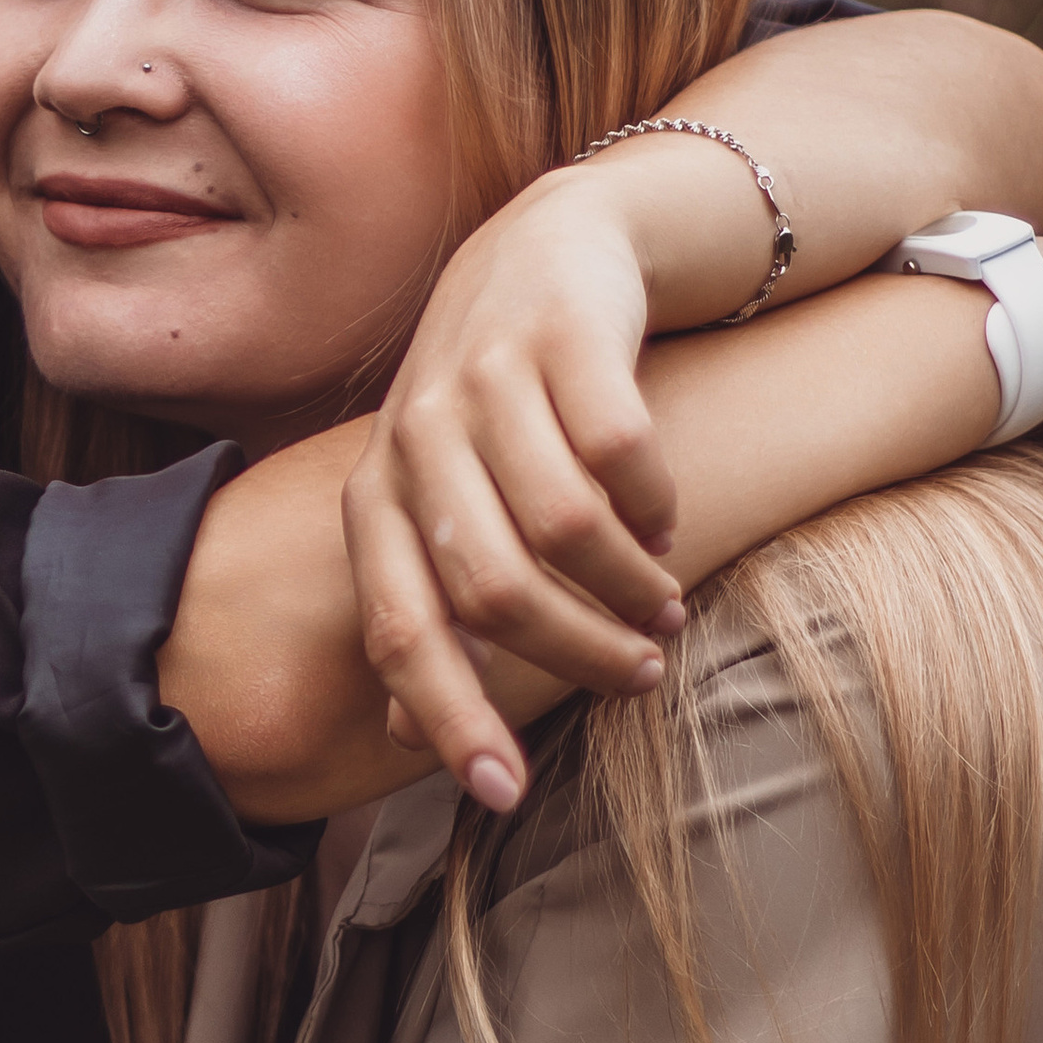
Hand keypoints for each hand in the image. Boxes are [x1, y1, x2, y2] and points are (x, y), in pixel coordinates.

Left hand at [341, 168, 685, 805]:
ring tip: (662, 609)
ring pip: (562, 527)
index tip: (504, 796)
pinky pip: (621, 453)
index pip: (398, 629)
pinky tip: (666, 521)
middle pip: (491, 589)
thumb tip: (395, 736)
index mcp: (376, 494)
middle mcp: (417, 435)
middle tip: (635, 675)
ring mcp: (488, 378)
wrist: (549, 247)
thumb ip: (422, 603)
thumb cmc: (493, 408)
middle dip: (574, 653)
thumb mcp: (438, 501)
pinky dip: (655, 506)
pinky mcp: (565, 334)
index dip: (448, 717)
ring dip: (627, 588)